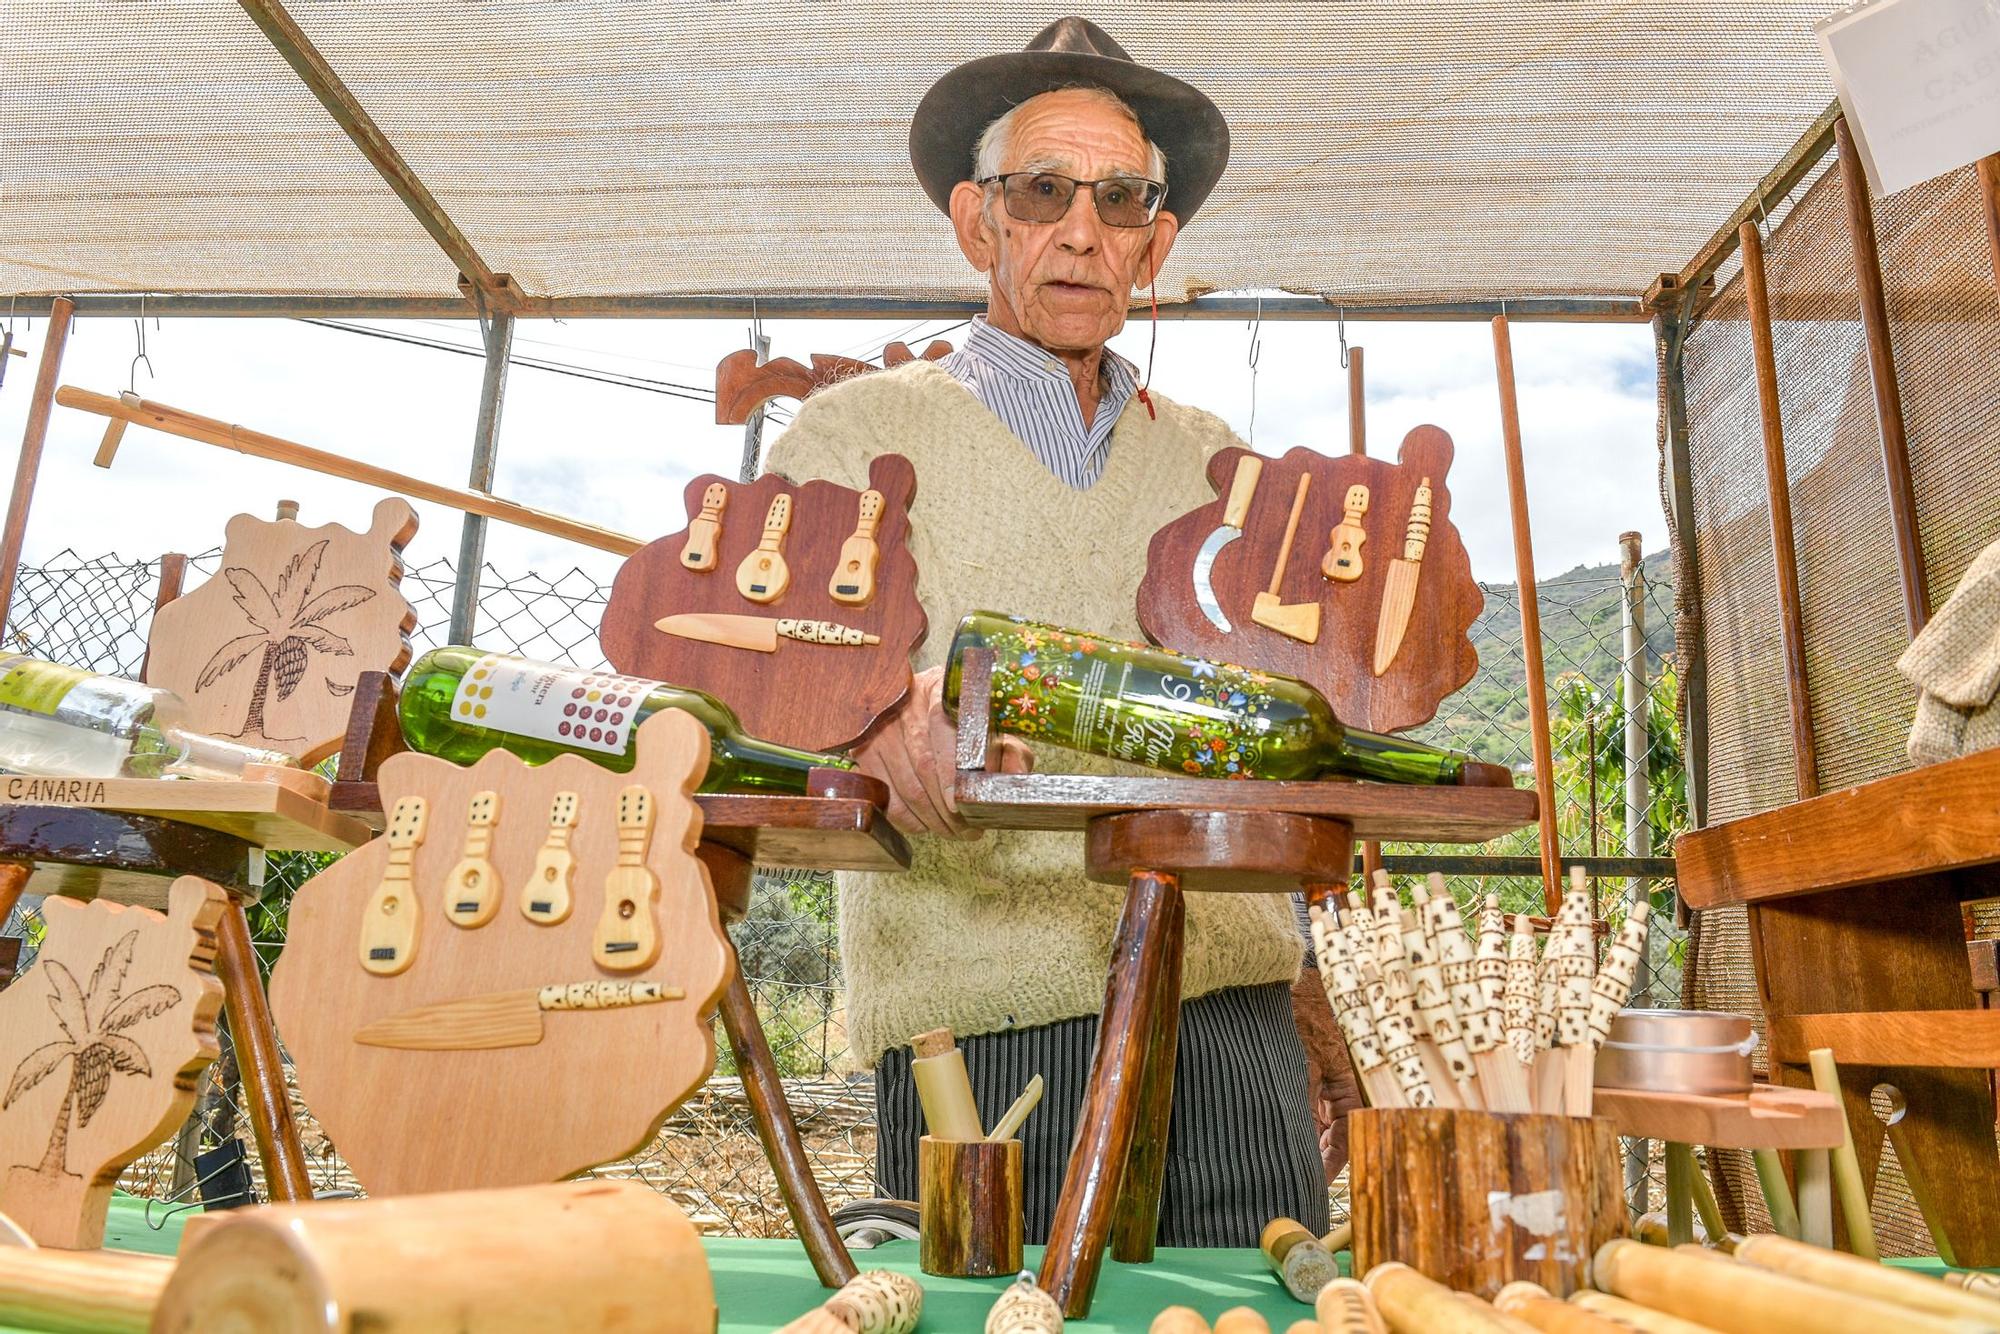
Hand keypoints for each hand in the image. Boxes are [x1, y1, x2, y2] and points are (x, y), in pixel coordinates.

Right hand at [851, 665, 1031, 837]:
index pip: (941, 728)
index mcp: (940, 691)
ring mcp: (881, 731)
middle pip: (924, 765)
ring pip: (906, 787)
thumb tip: (1017, 775)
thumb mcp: (991, 728)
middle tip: (969, 830)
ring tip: (955, 833)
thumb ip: (1009, 751)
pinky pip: (887, 798)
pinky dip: (909, 820)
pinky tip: (928, 824)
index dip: (950, 769)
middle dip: (949, 809)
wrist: (915, 706)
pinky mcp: (866, 754)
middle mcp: (905, 707)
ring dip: (933, 820)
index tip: (960, 802)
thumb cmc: (961, 722)